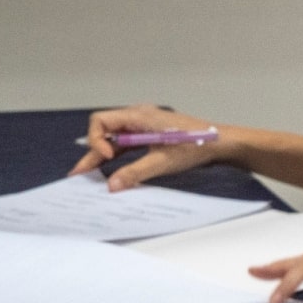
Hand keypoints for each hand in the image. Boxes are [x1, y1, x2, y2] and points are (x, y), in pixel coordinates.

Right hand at [68, 104, 229, 189]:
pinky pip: (129, 144)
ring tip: (90, 175)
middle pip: (106, 133)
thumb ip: (136, 172)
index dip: (97, 140)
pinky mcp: (152, 135)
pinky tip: (113, 170)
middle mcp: (137, 117)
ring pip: (116, 140)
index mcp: (137, 116)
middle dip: (93, 153)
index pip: (101, 122)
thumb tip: (112, 186)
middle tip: (80, 174)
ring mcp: (144, 126)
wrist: (222, 143)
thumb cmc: (196, 145)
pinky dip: (120, 157)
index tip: (107, 158)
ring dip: (104, 156)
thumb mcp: (163, 161)